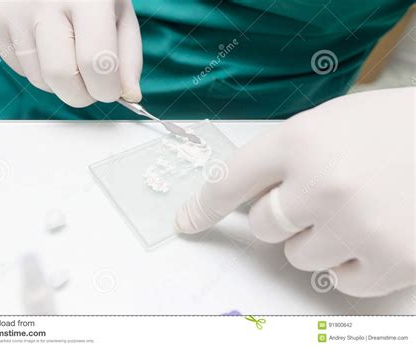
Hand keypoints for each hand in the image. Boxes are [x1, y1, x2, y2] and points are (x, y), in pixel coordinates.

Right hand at [0, 0, 141, 106]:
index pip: (94, 62)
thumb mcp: (122, 17)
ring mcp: (16, 10)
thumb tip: (129, 96)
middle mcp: (46, 1)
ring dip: (62, 85)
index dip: (106, 89)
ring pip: (39, 79)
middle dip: (82, 95)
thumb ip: (129, 59)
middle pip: (61, 76)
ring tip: (72, 59)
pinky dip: (41, 72)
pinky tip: (50, 49)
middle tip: (92, 88)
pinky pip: (21, 71)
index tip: (111, 91)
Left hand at [175, 87, 414, 296]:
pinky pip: (336, 280)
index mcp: (300, 140)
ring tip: (353, 211)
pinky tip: (372, 234)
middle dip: (280, 216)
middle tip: (316, 198)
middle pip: (262, 226)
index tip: (186, 222)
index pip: (230, 180)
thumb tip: (241, 198)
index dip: (204, 205)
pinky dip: (347, 263)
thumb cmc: (386, 129)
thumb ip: (281, 159)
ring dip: (315, 239)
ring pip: (296, 256)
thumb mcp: (326, 125)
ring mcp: (356, 225)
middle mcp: (322, 183)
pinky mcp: (390, 261)